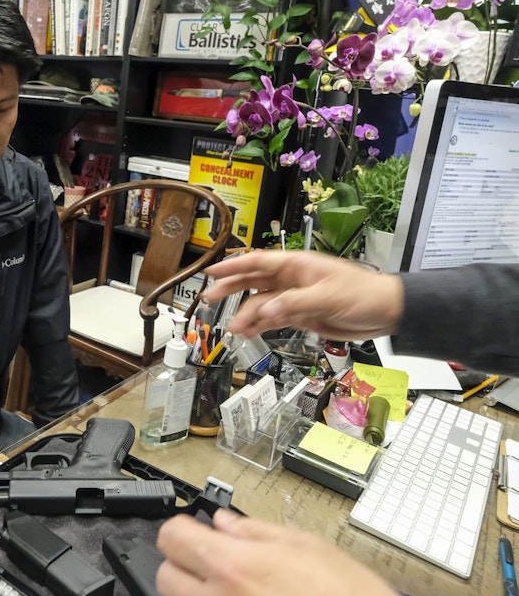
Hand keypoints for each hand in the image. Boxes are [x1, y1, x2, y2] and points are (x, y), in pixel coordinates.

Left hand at [156, 510, 408, 595]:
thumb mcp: (307, 546)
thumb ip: (256, 531)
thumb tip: (224, 522)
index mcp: (235, 566)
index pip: (173, 538)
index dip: (183, 529)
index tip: (195, 530)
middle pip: (167, 576)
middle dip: (186, 564)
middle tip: (215, 561)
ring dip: (202, 594)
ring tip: (242, 590)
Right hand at [202, 250, 403, 340]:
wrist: (385, 313)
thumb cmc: (363, 295)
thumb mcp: (327, 297)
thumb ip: (293, 303)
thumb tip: (264, 310)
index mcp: (297, 266)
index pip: (257, 262)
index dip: (233, 266)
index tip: (212, 272)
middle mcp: (292, 280)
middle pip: (254, 282)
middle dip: (231, 289)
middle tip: (209, 298)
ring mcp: (294, 298)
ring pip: (261, 305)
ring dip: (246, 315)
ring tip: (232, 328)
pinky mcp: (300, 315)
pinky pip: (273, 319)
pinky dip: (260, 326)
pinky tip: (249, 333)